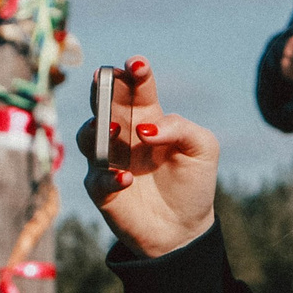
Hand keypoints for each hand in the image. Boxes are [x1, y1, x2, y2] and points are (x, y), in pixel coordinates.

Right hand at [81, 57, 220, 259]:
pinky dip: (108, 177)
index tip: (136, 64)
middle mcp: (124, 134)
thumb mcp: (202, 149)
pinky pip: (96, 178)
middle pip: (107, 103)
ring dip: (98, 128)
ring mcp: (109, 160)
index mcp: (149, 118)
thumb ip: (181, 129)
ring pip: (89, 135)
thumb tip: (146, 130)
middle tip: (104, 76)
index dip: (136, 73)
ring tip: (115, 129)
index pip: (139, 88)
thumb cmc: (192, 183)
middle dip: (104, 87)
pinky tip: (126, 179)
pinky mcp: (101, 189)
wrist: (183, 229)